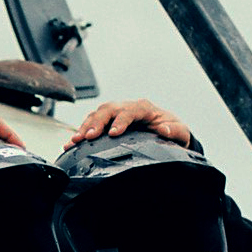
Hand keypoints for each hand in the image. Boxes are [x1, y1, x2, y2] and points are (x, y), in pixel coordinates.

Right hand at [70, 98, 193, 145]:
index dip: (120, 121)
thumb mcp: (180, 132)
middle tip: (87, 137)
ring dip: (84, 127)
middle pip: (108, 109)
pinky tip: (70, 144)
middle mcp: (127, 107)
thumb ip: (175, 131)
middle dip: (96, 123)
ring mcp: (116, 113)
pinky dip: (80, 132)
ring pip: (96, 115)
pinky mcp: (107, 122)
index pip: (129, 111)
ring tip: (75, 141)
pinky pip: (91, 123)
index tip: (113, 133)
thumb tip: (165, 130)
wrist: (167, 132)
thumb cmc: (172, 130)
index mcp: (144, 108)